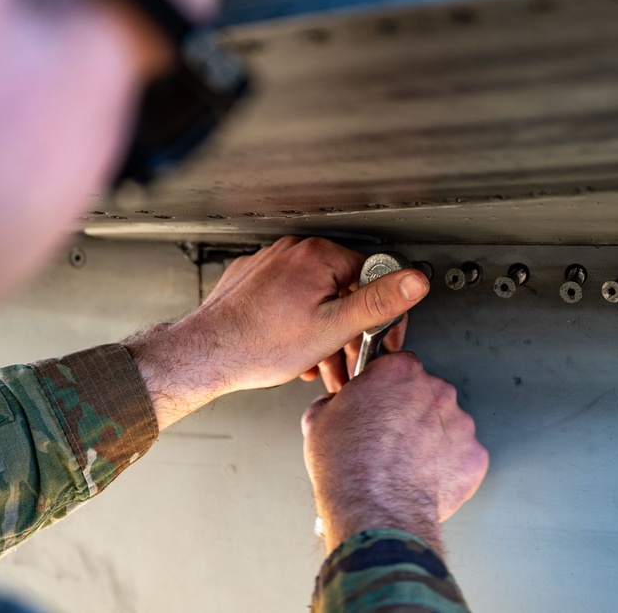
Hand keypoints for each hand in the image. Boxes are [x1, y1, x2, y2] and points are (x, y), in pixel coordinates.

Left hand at [124, 237, 430, 428]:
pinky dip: (300, 325)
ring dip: (326, 334)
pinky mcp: (253, 281)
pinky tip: (299, 353)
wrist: (203, 355)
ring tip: (325, 366)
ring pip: (315, 298)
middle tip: (353, 360)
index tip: (381, 339)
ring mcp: (270, 264)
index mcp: (317, 256)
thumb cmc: (257, 345)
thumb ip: (377, 303)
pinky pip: (289, 300)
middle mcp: (292, 252)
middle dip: (351, 331)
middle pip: (343, 288)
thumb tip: (414, 280)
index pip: (372, 275)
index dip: (382, 314)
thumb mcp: (332, 328)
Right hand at [301, 353, 488, 554]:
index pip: (398, 367)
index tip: (378, 403)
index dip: (385, 388)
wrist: (373, 510)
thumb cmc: (347, 465)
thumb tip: (337, 405)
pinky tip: (423, 478)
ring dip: (431, 439)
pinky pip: (461, 457)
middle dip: (411, 412)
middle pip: (426, 393)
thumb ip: (336, 400)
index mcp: (399, 372)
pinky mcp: (474, 456)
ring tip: (405, 463)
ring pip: (446, 425)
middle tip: (389, 438)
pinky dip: (447, 467)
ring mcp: (460, 423)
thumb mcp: (318, 418)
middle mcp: (435, 390)